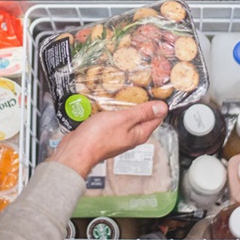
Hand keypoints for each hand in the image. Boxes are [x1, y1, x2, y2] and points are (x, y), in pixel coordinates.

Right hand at [49, 101, 167, 178]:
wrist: (77, 149)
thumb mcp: (123, 119)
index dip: (158, 104)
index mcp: (139, 134)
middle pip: (142, 118)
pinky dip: (115, 112)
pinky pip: (115, 121)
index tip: (156, 92)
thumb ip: (142, 113)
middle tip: (142, 89)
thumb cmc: (97, 137)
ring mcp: (119, 136)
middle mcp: (131, 137)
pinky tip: (110, 105)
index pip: (156, 118)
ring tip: (125, 94)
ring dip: (127, 107)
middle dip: (143, 104)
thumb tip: (162, 108)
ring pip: (128, 119)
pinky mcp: (107, 135)